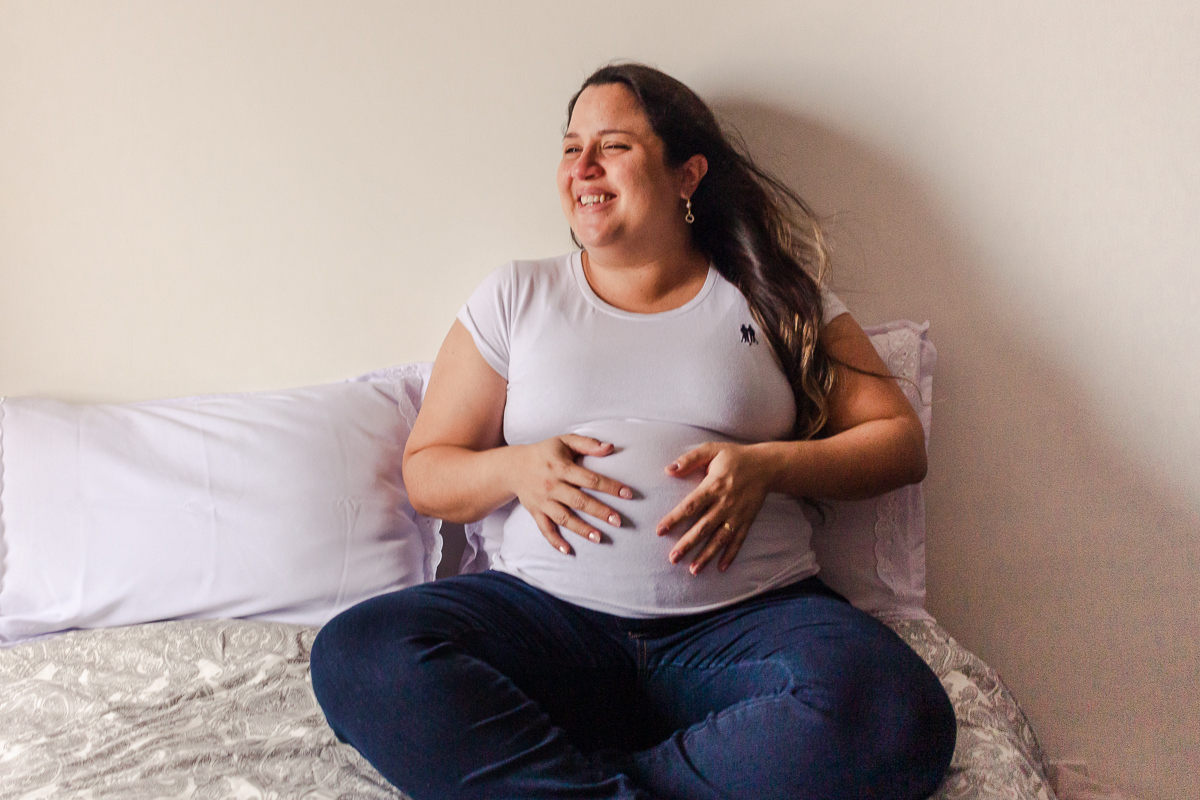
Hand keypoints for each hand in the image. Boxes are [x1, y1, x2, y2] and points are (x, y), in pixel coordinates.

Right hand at [510, 435, 633, 555]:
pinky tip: (568, 551)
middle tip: (618, 521)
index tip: (628, 494)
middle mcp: (551, 485)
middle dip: (599, 511)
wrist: (513, 467)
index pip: (589, 479)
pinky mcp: (535, 512)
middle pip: (578, 501)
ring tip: (599, 538)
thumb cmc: (545, 452)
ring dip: (581, 529)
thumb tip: (610, 447)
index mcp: (561, 467)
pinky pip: (545, 529)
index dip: (609, 486)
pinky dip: (554, 541)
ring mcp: (543, 501)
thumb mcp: (564, 441)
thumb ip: (587, 444)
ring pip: (563, 518)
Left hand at [656, 442, 773, 574]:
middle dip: (687, 544)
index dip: (674, 519)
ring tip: (693, 570)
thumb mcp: (712, 450)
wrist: (767, 465)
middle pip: (703, 527)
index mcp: (713, 486)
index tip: (660, 531)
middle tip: (672, 558)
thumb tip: (668, 470)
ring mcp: (737, 514)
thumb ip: (689, 459)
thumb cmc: (735, 457)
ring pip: (720, 539)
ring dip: (706, 555)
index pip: (690, 506)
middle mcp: (725, 503)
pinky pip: (738, 541)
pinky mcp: (747, 521)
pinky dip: (730, 555)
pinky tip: (721, 568)